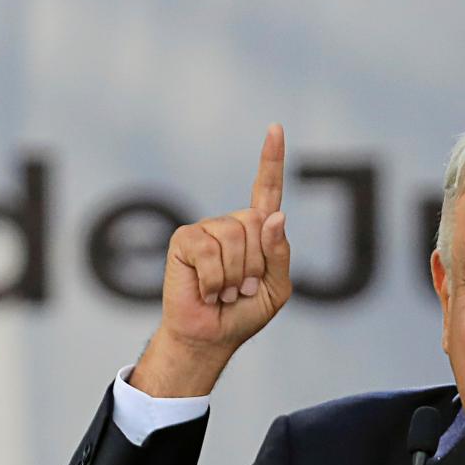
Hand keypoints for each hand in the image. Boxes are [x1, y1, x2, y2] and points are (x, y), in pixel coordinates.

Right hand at [130, 125, 291, 396]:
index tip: (275, 128)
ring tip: (222, 290)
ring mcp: (206, 229)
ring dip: (233, 277)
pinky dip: (213, 280)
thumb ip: (280, 255)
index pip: (267, 190)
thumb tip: (274, 217)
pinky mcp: (184, 240)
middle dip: (255, 266)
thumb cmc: (242, 313)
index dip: (271, 160)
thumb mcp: (276, 289)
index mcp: (258, 232)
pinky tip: (206, 290)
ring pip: (235, 239)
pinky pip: (209, 252)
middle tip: (240, 288)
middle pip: (259, 226)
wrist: (209, 336)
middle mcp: (232, 223)